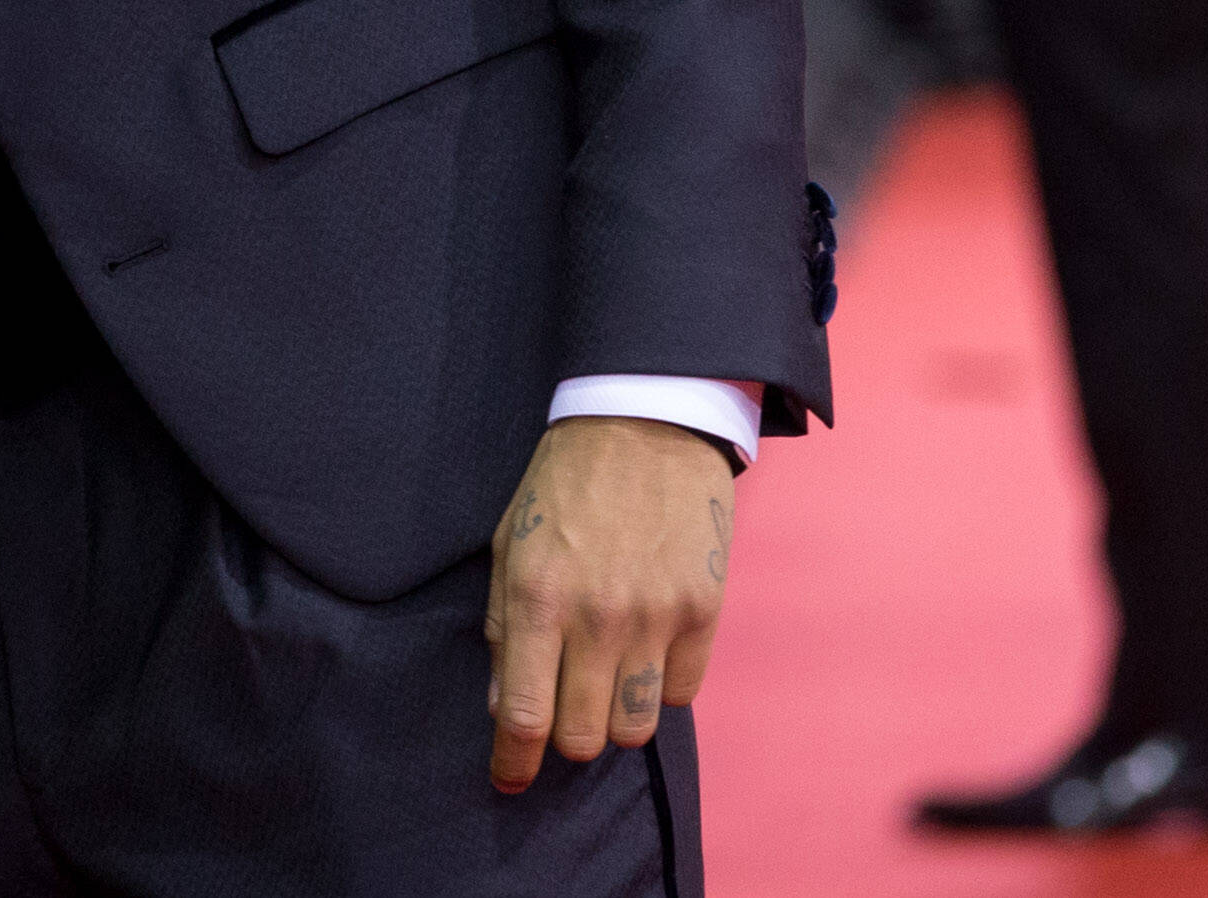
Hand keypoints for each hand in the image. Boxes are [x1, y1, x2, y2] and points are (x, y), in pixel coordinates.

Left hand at [484, 416, 735, 792]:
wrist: (643, 427)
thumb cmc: (563, 485)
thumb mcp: (509, 543)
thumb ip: (505, 625)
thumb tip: (505, 701)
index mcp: (537, 597)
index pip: (525, 712)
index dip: (514, 759)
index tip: (509, 780)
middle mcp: (597, 617)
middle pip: (583, 735)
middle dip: (565, 739)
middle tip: (561, 714)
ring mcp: (655, 617)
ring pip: (634, 726)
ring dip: (612, 720)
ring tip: (602, 686)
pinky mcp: (703, 612)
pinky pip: (680, 693)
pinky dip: (657, 688)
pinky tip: (643, 654)